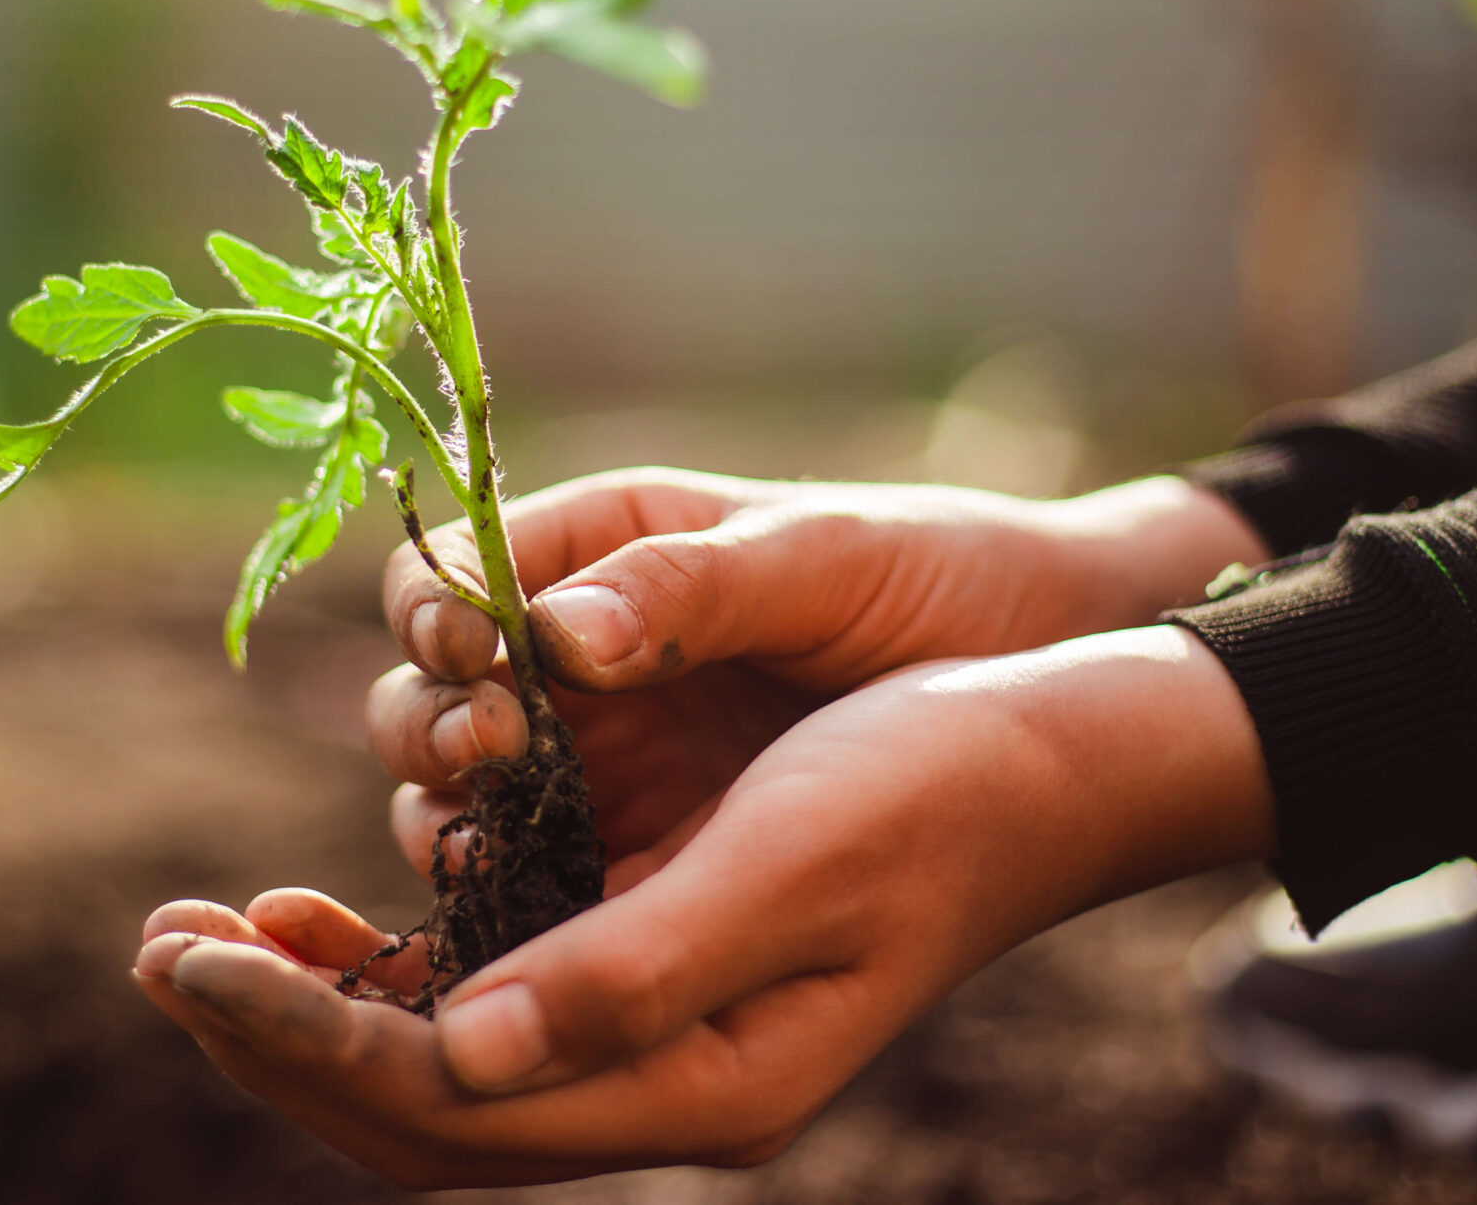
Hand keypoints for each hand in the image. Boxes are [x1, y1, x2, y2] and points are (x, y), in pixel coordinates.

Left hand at [134, 627, 1274, 1186]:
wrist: (1052, 752)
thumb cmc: (936, 787)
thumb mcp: (791, 866)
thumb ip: (631, 971)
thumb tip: (455, 1052)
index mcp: (704, 1083)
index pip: (455, 1107)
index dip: (307, 1037)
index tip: (192, 955)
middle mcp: (668, 1080)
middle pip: (426, 1113)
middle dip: (279, 1034)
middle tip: (156, 944)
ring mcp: (659, 1029)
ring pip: (443, 1064)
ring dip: (317, 1005)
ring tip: (210, 930)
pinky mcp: (656, 957)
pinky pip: (488, 999)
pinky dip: (393, 967)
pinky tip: (336, 911)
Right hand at [368, 468, 1264, 875]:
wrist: (1048, 663)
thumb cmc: (934, 573)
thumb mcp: (821, 558)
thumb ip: (690, 587)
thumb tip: (554, 634)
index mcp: (598, 550)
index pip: (446, 577)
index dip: (435, 616)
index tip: (476, 654)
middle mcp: (571, 660)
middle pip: (427, 696)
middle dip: (435, 723)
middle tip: (495, 745)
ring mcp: (598, 764)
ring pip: (460, 800)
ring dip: (455, 816)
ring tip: (500, 830)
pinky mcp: (639, 857)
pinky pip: (538, 887)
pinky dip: (511, 907)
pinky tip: (529, 926)